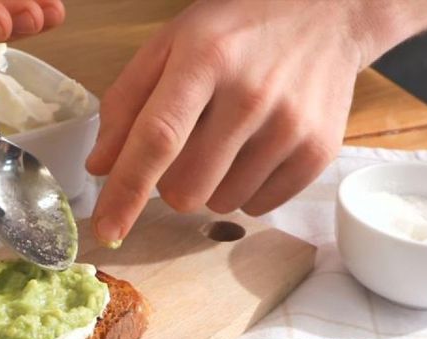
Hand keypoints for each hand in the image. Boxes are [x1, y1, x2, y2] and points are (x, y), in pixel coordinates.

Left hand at [85, 0, 383, 243]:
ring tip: (229, 137)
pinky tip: (256, 146)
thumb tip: (100, 166)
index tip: (106, 229)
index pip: (158, 138)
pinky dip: (246, 188)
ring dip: (211, 184)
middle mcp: (251, 95)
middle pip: (186, 188)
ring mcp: (290, 126)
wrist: (326, 12)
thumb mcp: (170, 44)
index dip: (126, 191)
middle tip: (187, 146)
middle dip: (171, 183)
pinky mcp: (317, 152)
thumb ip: (127, 102)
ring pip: (220, 203)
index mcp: (205, 60)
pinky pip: (258, 207)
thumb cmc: (237, 29)